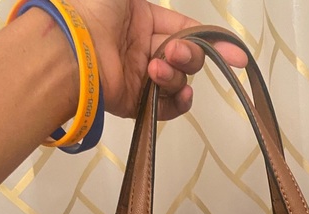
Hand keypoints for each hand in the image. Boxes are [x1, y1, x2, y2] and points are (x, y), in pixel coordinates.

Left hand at [72, 0, 247, 119]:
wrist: (72, 45)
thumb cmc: (94, 8)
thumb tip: (174, 18)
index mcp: (143, 20)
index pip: (186, 31)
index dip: (213, 42)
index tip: (237, 56)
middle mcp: (144, 49)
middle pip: (186, 59)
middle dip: (189, 56)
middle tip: (172, 53)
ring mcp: (140, 78)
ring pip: (178, 83)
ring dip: (174, 76)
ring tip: (154, 70)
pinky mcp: (134, 103)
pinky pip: (166, 108)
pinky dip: (177, 103)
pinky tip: (180, 94)